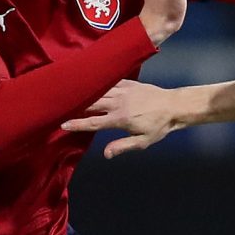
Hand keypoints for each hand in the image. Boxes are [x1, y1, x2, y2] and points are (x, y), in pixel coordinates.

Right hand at [62, 80, 177, 157]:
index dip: (77, 124)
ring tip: (71, 92)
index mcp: (120, 119)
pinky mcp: (128, 83)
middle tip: (61, 105)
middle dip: (76, 104)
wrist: (173, 106)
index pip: (94, 122)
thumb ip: (123, 146)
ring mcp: (122, 91)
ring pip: (98, 90)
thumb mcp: (143, 141)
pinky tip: (89, 81)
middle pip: (91, 103)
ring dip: (85, 92)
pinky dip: (98, 82)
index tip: (63, 124)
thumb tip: (105, 154)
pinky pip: (109, 81)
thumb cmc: (158, 127)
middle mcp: (118, 103)